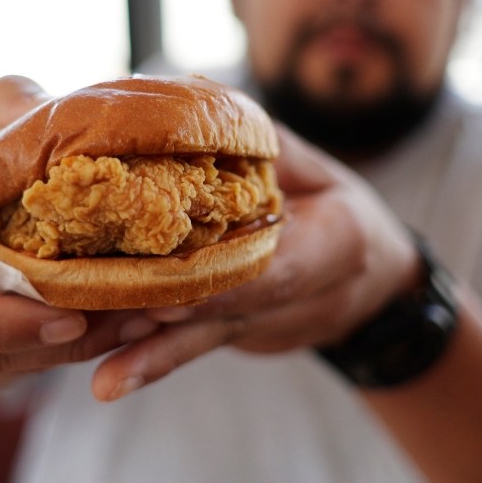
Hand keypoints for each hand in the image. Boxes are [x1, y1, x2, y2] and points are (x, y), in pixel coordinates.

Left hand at [90, 125, 420, 400]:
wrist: (376, 283)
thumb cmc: (338, 209)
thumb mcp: (318, 167)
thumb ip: (268, 145)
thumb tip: (193, 99)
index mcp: (340, 243)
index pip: (282, 268)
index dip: (227, 284)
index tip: (171, 291)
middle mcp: (306, 297)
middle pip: (231, 314)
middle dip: (170, 327)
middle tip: (111, 333)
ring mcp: (271, 324)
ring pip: (208, 340)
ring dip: (152, 357)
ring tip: (106, 381)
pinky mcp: (241, 335)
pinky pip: (197, 347)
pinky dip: (153, 363)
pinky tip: (110, 383)